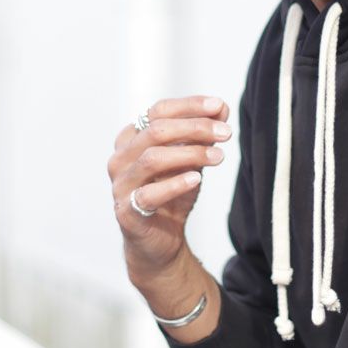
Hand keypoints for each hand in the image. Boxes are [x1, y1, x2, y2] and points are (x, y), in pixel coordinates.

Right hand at [108, 95, 230, 288]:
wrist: (162, 241)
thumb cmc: (172, 194)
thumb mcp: (191, 160)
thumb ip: (203, 134)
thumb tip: (221, 108)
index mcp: (132, 138)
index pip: (159, 111)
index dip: (189, 105)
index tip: (219, 106)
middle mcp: (120, 157)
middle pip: (156, 131)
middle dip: (195, 127)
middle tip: (226, 132)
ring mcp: (120, 184)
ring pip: (152, 158)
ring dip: (190, 153)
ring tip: (219, 156)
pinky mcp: (126, 211)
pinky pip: (148, 194)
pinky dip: (174, 184)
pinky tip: (196, 178)